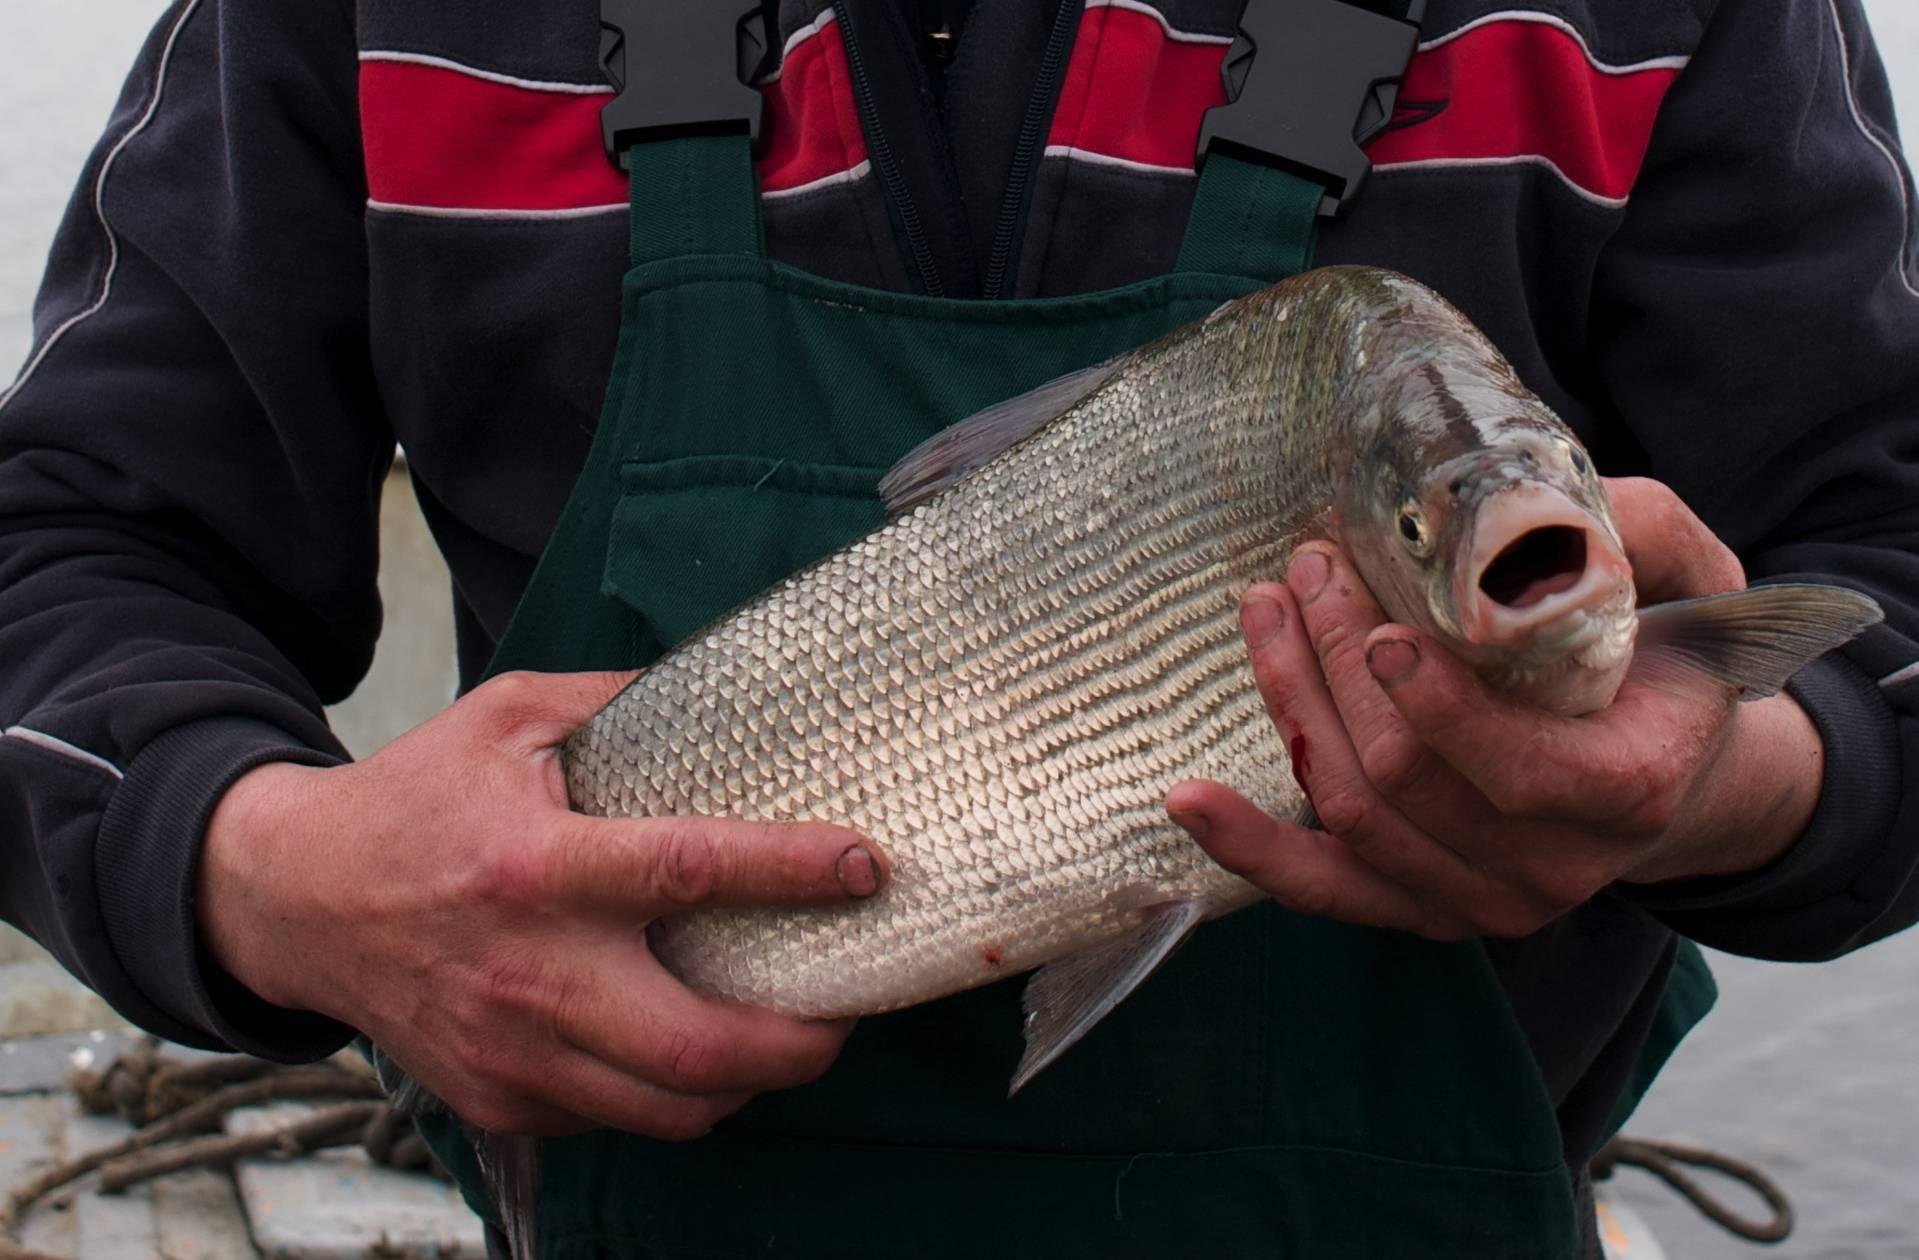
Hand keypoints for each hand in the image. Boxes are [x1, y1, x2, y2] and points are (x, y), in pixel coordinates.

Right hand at [198, 670, 885, 1138]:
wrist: (296, 901)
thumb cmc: (417, 799)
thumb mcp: (508, 717)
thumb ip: (617, 701)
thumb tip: (728, 685)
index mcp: (537, 866)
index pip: (688, 871)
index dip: (791, 871)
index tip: (866, 866)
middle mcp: (529, 974)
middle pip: (699, 1047)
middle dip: (801, 1043)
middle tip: (849, 1010)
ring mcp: (511, 1054)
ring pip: (670, 1110)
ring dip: (750, 1082)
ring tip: (787, 1036)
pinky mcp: (499, 1102)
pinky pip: (616, 1121)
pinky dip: (675, 1096)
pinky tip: (695, 1050)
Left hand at [1168, 478, 1824, 939]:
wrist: (1668, 762)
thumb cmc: (1666, 659)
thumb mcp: (1688, 581)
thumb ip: (1636, 534)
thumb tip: (1544, 508)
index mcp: (1626, 790)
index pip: (1514, 767)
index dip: (1438, 703)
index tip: (1383, 628)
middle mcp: (1554, 867)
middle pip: (1408, 778)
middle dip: (1340, 665)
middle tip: (1308, 571)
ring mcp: (1483, 901)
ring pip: (1354, 817)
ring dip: (1294, 707)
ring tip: (1265, 611)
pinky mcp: (1422, 908)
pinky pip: (1323, 890)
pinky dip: (1249, 847)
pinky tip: (1189, 799)